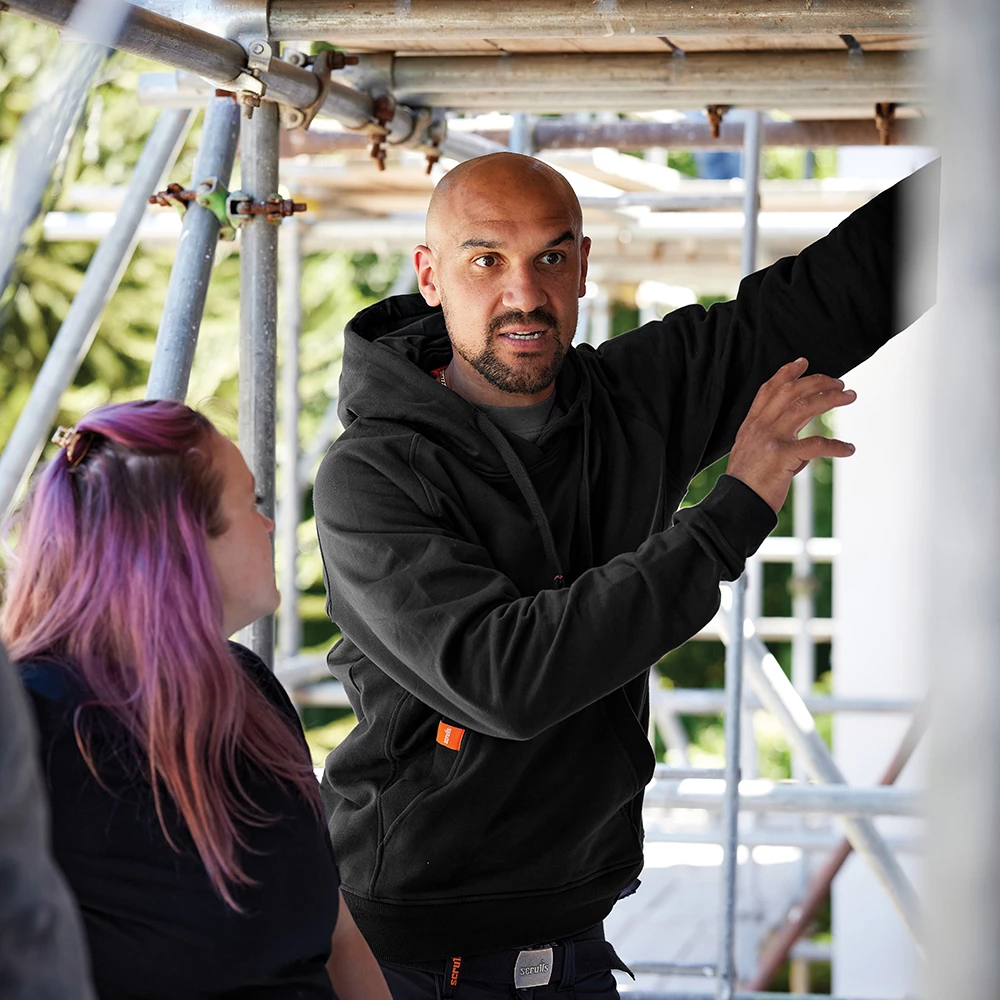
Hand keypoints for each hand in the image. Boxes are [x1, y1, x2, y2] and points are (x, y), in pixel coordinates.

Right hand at [726, 357, 856, 512]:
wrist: (735, 504)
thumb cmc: (746, 484)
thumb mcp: (752, 454)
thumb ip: (773, 442)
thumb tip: (803, 445)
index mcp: (752, 425)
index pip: (769, 390)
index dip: (786, 373)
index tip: (803, 362)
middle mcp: (760, 427)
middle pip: (791, 392)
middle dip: (818, 382)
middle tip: (839, 383)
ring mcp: (770, 439)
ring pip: (805, 407)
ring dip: (831, 399)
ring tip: (849, 397)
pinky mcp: (782, 457)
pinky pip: (815, 445)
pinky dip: (836, 446)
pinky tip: (848, 449)